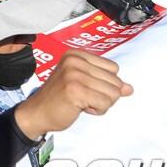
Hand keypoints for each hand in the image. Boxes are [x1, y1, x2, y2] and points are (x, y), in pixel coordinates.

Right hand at [14, 50, 131, 137]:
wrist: (37, 112)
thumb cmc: (59, 98)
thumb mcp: (83, 83)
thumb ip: (106, 82)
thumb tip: (129, 89)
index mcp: (76, 54)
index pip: (113, 68)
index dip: (105, 83)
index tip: (85, 87)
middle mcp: (75, 61)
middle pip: (116, 81)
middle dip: (104, 95)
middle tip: (82, 97)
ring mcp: (74, 75)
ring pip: (113, 93)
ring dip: (101, 103)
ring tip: (81, 102)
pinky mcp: (75, 91)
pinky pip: (105, 104)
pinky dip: (97, 110)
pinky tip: (80, 107)